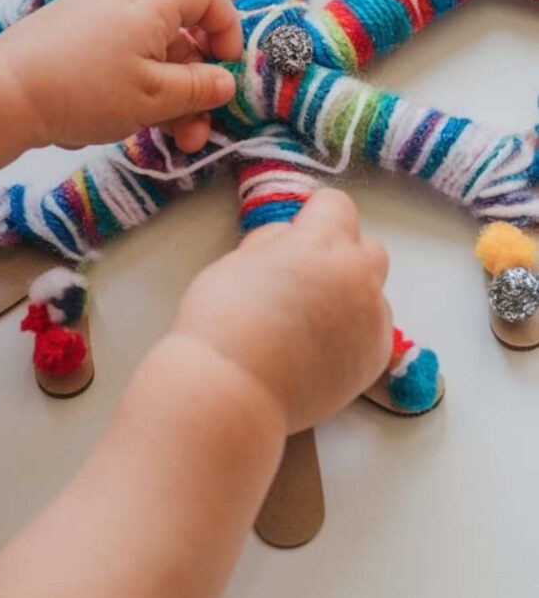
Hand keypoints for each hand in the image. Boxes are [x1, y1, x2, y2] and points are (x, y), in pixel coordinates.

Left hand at [0, 0, 242, 151]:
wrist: (5, 92)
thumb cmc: (84, 91)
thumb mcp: (153, 98)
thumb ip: (196, 88)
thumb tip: (225, 81)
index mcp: (148, 6)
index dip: (225, 28)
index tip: (227, 68)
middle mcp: (120, 2)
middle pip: (175, 35)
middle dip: (193, 84)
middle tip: (196, 130)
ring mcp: (92, 20)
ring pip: (146, 54)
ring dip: (165, 95)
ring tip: (166, 139)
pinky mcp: (69, 40)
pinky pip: (116, 59)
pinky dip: (133, 87)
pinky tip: (124, 122)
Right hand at [172, 190, 392, 432]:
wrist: (233, 392)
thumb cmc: (222, 323)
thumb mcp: (236, 261)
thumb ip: (273, 244)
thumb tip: (288, 241)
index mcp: (322, 244)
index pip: (337, 205)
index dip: (314, 215)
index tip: (297, 232)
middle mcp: (357, 277)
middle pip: (367, 247)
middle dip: (341, 254)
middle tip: (303, 279)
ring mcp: (372, 320)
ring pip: (371, 293)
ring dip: (348, 296)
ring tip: (307, 322)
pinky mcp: (375, 357)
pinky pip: (372, 331)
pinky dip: (352, 333)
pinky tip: (317, 349)